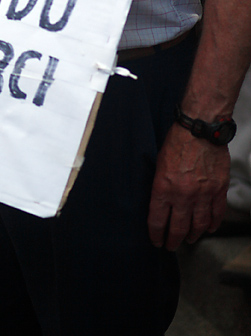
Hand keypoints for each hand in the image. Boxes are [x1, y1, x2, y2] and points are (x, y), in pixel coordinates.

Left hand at [147, 123, 228, 250]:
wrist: (200, 129)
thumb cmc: (177, 142)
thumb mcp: (158, 163)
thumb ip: (160, 185)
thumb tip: (160, 202)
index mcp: (163, 188)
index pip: (157, 220)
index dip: (156, 234)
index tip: (156, 240)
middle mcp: (183, 195)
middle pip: (178, 228)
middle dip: (173, 240)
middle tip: (171, 246)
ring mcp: (203, 195)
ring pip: (198, 225)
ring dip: (193, 235)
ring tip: (188, 239)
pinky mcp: (218, 191)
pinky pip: (216, 214)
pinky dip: (212, 224)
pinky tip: (209, 228)